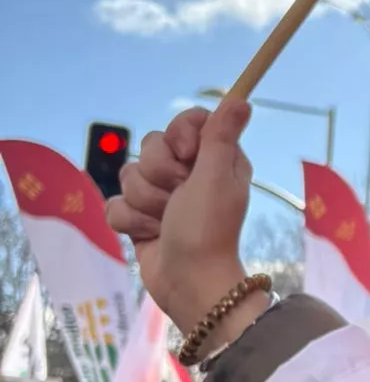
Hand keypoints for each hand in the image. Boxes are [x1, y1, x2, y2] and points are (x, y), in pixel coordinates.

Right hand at [109, 104, 252, 334]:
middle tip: (180, 198)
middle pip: (151, 147)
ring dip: (146, 203)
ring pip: (129, 175)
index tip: (188, 155)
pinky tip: (150, 236)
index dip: (180, 135)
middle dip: (160, 176)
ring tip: (167, 222)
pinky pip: (116, 204)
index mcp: (215, 159)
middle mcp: (189, 174)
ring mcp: (162, 196)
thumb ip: (220, 137)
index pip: (187, 122)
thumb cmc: (208, 230)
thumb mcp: (216, 178)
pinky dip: (131, 223)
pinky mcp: (140, 218)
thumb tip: (241, 99)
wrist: (188, 282)